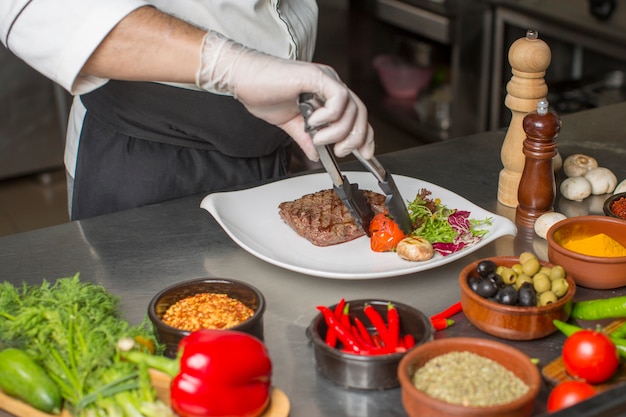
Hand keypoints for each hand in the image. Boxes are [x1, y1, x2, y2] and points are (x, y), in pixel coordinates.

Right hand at [195, 31, 373, 160]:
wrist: (243, 79)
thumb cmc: (262, 93)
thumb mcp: (290, 123)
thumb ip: (306, 138)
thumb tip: (316, 155)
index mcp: (327, 95)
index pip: (357, 115)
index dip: (364, 135)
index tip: (365, 153)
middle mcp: (330, 85)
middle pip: (360, 113)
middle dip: (355, 137)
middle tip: (339, 151)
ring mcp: (325, 79)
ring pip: (351, 108)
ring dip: (337, 131)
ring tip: (318, 138)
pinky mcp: (317, 76)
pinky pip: (339, 97)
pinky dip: (330, 115)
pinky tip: (314, 121)